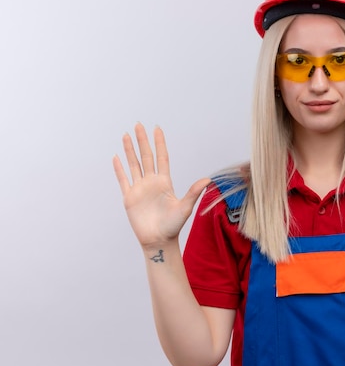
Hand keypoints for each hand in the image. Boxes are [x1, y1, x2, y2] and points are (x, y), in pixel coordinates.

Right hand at [113, 123, 209, 248]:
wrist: (158, 240)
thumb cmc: (173, 226)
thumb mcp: (185, 207)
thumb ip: (193, 192)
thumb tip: (207, 180)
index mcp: (165, 182)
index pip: (161, 157)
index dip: (159, 143)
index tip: (157, 129)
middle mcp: (151, 182)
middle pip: (145, 157)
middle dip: (142, 141)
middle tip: (138, 125)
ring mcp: (139, 189)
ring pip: (133, 165)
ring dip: (129, 150)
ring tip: (126, 135)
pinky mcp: (129, 198)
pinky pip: (123, 180)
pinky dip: (119, 169)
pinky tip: (116, 158)